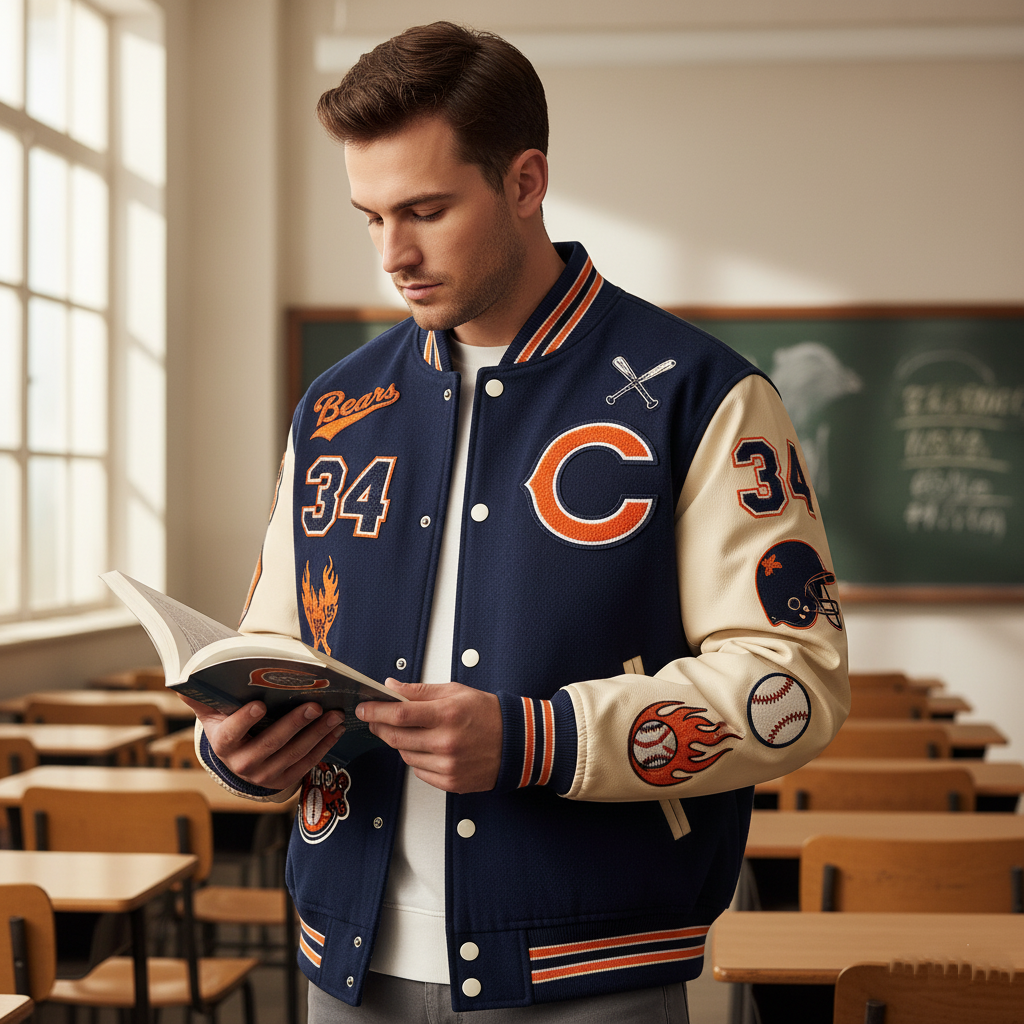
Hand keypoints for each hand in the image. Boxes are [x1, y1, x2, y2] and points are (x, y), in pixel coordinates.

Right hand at [178, 694, 344, 791]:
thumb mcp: (213, 710)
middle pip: (270, 744)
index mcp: (223, 743)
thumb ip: (201, 695)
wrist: (238, 754)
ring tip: (334, 715)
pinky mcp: (282, 781)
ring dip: (317, 735)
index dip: (244, 720)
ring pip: (293, 755)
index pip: (231, 733)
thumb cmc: (228, 722)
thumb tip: (182, 679)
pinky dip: (324, 747)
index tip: (260, 704)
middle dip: (295, 724)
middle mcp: (242, 764)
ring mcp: (264, 776)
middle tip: (315, 706)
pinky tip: (336, 731)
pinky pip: (306, 764)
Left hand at [355, 679, 501, 793]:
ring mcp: (448, 766)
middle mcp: (446, 743)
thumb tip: (392, 686)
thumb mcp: (456, 692)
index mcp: (447, 715)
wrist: (519, 743)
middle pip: (396, 738)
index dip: (376, 711)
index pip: (399, 714)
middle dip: (380, 727)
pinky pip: (419, 772)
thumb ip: (420, 691)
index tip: (364, 708)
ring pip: (406, 756)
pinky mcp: (451, 783)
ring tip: (413, 731)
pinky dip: (417, 759)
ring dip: (401, 743)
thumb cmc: (489, 714)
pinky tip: (428, 748)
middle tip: (376, 719)